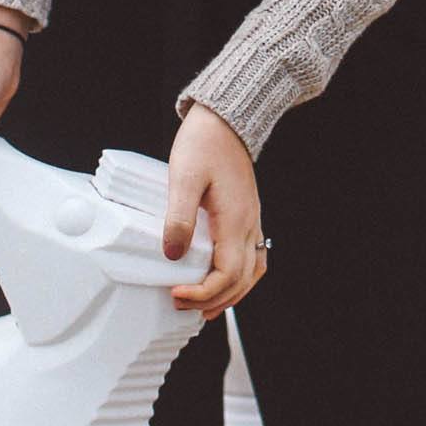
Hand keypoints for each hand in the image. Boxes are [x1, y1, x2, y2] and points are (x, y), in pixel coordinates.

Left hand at [162, 103, 266, 317]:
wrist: (226, 120)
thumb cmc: (205, 143)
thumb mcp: (183, 178)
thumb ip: (178, 218)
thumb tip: (172, 255)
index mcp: (235, 220)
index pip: (227, 275)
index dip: (202, 293)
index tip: (175, 295)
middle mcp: (249, 225)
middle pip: (241, 280)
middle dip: (213, 300)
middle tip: (182, 305)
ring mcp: (251, 221)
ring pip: (252, 272)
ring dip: (230, 293)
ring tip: (204, 304)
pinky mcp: (247, 215)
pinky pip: (251, 257)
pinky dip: (238, 277)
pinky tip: (219, 278)